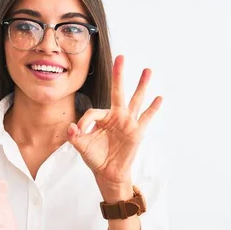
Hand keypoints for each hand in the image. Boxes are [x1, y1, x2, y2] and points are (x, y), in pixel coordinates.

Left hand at [68, 55, 161, 191]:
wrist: (109, 173)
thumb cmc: (96, 157)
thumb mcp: (82, 146)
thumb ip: (74, 136)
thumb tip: (71, 128)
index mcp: (102, 118)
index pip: (93, 112)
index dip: (84, 121)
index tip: (79, 131)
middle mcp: (116, 116)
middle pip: (117, 91)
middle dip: (118, 75)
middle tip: (121, 57)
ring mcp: (128, 122)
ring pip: (135, 100)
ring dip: (141, 85)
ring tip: (147, 70)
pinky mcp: (137, 131)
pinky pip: (146, 118)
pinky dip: (153, 108)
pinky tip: (159, 98)